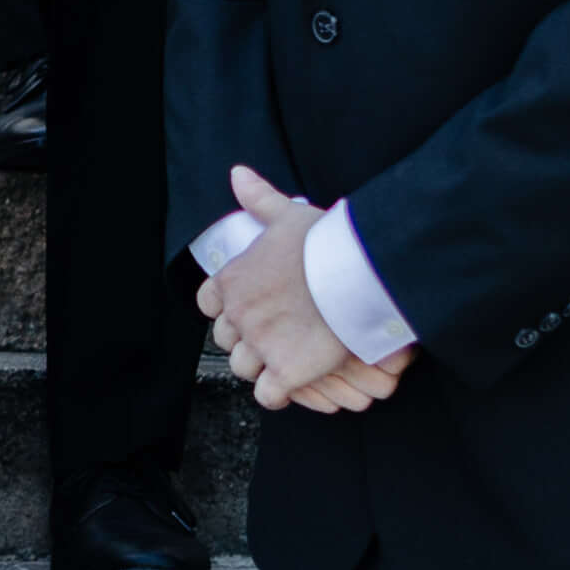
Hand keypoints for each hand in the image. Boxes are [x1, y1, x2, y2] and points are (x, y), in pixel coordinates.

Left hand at [199, 169, 406, 414]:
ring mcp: (262, 346)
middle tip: (276, 333)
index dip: (228, 308)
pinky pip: (267, 395)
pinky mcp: (287, 372)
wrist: (361, 272)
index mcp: (234, 279)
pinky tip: (297, 380)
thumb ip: (260, 198)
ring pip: (243, 368)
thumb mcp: (288, 213)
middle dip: (246, 339)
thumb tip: (238, 174)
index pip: (209, 303)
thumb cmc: (327, 241)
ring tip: (288, 356)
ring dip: (262, 366)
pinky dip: (278, 392)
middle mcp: (240, 315)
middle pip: (226, 340)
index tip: (250, 307)